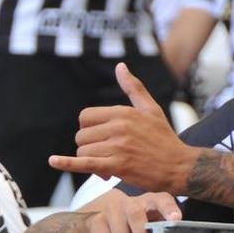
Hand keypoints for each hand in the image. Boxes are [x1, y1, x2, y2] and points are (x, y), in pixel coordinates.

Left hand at [49, 63, 195, 193]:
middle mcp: (119, 127)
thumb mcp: (151, 109)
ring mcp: (117, 146)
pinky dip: (66, 163)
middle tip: (107, 154)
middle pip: (81, 136)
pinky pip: (84, 163)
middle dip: (90, 146)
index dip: (89, 129)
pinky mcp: (117, 165)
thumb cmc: (164, 138)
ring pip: (83, 151)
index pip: (85, 117)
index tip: (101, 138)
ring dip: (91, 160)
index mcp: (123, 112)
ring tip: (109, 165)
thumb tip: (120, 66)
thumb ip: (133, 88)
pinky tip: (53, 161)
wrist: (180, 166)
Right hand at [81, 190, 182, 232]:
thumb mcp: (148, 221)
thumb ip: (159, 230)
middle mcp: (129, 203)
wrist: (99, 218)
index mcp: (149, 200)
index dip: (168, 209)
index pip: (161, 200)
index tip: (176, 219)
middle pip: (136, 218)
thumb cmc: (134, 224)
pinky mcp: (96, 223)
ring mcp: (110, 212)